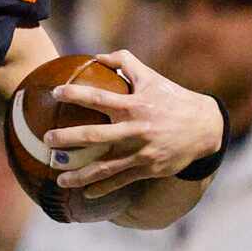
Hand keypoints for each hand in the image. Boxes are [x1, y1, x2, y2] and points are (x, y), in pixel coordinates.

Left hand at [49, 50, 226, 194]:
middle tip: (46, 140)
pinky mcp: (148, 169)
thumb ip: (126, 63)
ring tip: (58, 178)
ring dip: (78, 175)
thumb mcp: (152, 78)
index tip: (55, 93)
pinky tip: (85, 194)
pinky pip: (119, 181)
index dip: (75, 94)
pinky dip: (101, 189)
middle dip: (66, 138)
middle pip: (94, 136)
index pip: (99, 98)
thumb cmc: (172, 99)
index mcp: (134, 105)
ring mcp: (141, 152)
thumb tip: (98, 56)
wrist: (205, 127)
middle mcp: (136, 129)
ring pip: (103, 167)